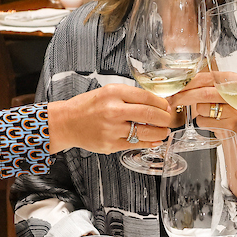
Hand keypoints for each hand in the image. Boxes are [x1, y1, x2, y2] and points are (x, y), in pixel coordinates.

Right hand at [47, 84, 172, 154]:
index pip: (146, 97)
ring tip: (164, 132)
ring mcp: (111, 129)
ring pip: (145, 132)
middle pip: (149, 114)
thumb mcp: (108, 92)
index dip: (161, 103)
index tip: (166, 107)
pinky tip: (153, 141)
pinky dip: (148, 143)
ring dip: (160, 133)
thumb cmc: (88, 106)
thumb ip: (130, 96)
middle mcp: (113, 110)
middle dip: (165, 118)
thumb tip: (156, 103)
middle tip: (169, 120)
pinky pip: (135, 144)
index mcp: (114, 93)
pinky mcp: (110, 144)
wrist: (67, 122)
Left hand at [167, 72, 236, 130]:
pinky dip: (202, 122)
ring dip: (196, 111)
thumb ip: (207, 85)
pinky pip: (204, 122)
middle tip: (172, 99)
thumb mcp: (223, 93)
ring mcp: (234, 111)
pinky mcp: (229, 126)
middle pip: (203, 93)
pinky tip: (212, 122)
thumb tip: (179, 84)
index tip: (175, 87)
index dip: (187, 82)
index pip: (206, 77)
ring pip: (202, 108)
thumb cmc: (230, 110)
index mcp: (234, 81)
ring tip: (207, 113)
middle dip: (183, 97)